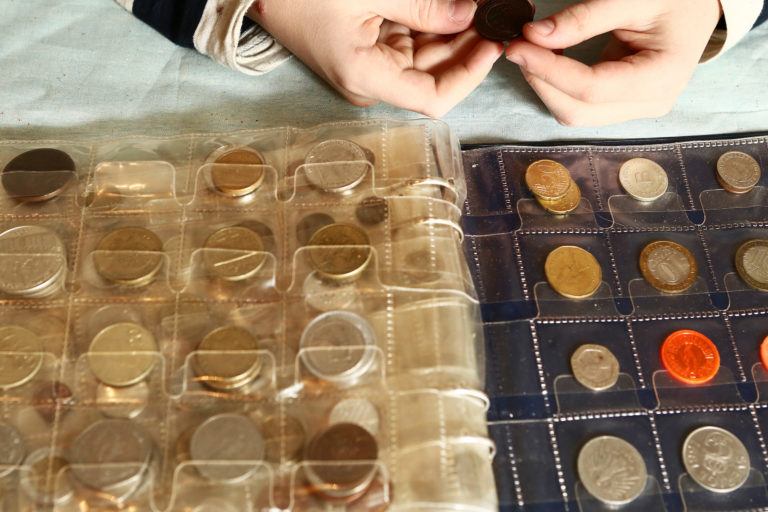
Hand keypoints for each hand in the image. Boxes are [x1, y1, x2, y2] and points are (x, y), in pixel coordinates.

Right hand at [248, 0, 503, 116]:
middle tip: (493, 11)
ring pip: (426, 54)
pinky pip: (409, 39)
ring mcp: (369, 65)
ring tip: (474, 4)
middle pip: (435, 74)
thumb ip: (425, 6)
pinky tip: (448, 6)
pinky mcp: (367, 48)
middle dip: (466, 43)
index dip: (470, 73)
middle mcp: (371, 81)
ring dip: (451, 29)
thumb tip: (469, 15)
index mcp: (368, 78)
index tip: (493, 42)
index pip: (434, 98)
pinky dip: (429, 22)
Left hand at [505, 0, 722, 125]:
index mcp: (660, 78)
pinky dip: (557, 84)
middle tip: (518, 46)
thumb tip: (535, 35)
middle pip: (577, 110)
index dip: (548, 69)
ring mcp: (634, 109)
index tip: (517, 45)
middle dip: (541, 80)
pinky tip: (547, 58)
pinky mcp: (621, 105)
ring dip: (545, 84)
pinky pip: (579, 104)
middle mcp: (649, 103)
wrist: (699, 6)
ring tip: (532, 49)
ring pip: (574, 112)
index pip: (590, 89)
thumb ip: (584, 17)